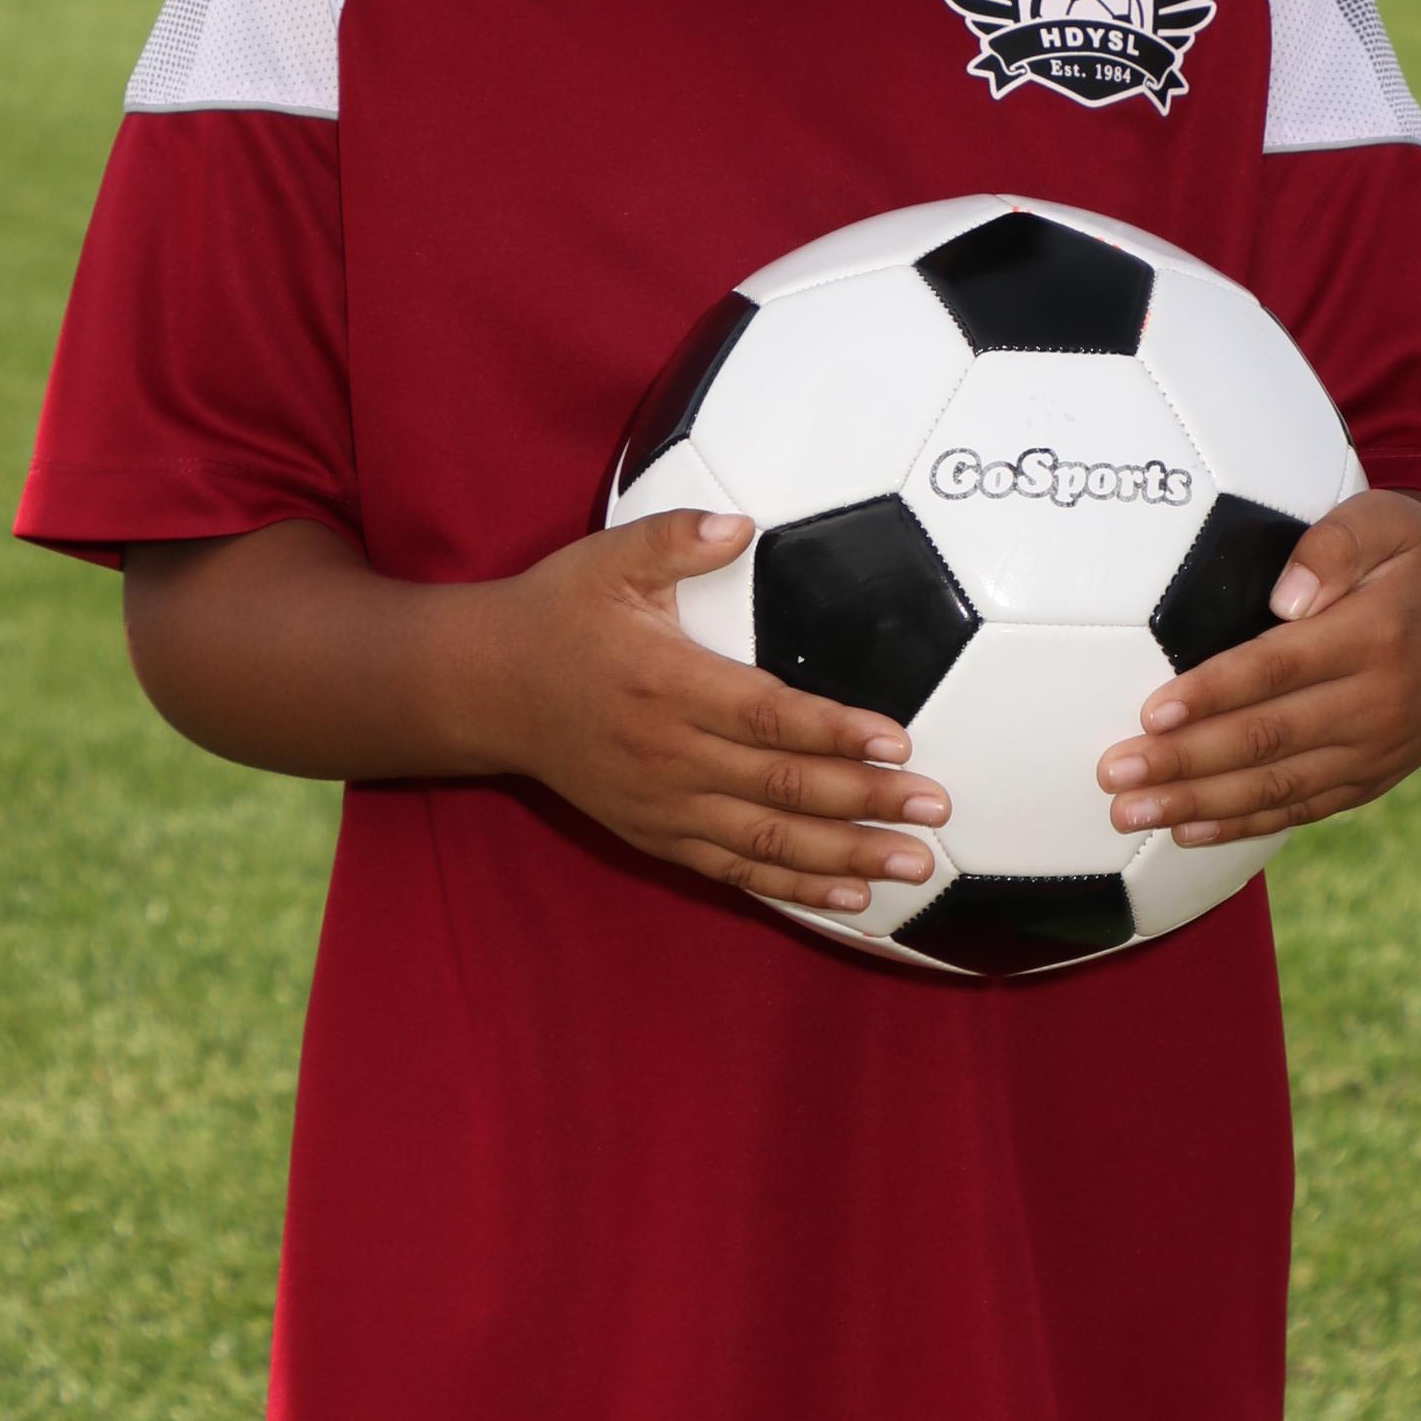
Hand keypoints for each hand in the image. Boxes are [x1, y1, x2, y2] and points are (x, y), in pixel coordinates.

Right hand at [484, 510, 952, 918]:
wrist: (485, 689)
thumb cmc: (557, 615)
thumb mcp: (607, 561)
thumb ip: (675, 540)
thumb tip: (740, 525)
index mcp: (668, 685)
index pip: (768, 717)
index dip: (835, 732)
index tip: (899, 741)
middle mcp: (670, 755)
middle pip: (782, 787)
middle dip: (865, 802)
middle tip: (936, 810)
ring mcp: (663, 805)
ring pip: (768, 840)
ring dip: (845, 856)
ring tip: (913, 864)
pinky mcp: (656, 836)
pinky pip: (734, 869)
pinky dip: (793, 887)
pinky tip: (849, 895)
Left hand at [1096, 488, 1420, 847]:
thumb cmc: (1418, 555)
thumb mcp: (1386, 519)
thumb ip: (1334, 544)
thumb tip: (1284, 597)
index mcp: (1375, 634)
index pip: (1278, 669)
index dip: (1212, 694)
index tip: (1151, 712)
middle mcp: (1379, 701)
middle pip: (1266, 739)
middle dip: (1184, 762)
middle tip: (1113, 774)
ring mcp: (1379, 748)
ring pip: (1278, 785)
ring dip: (1198, 804)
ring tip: (1127, 813)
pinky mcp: (1376, 776)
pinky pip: (1304, 807)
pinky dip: (1245, 823)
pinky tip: (1187, 831)